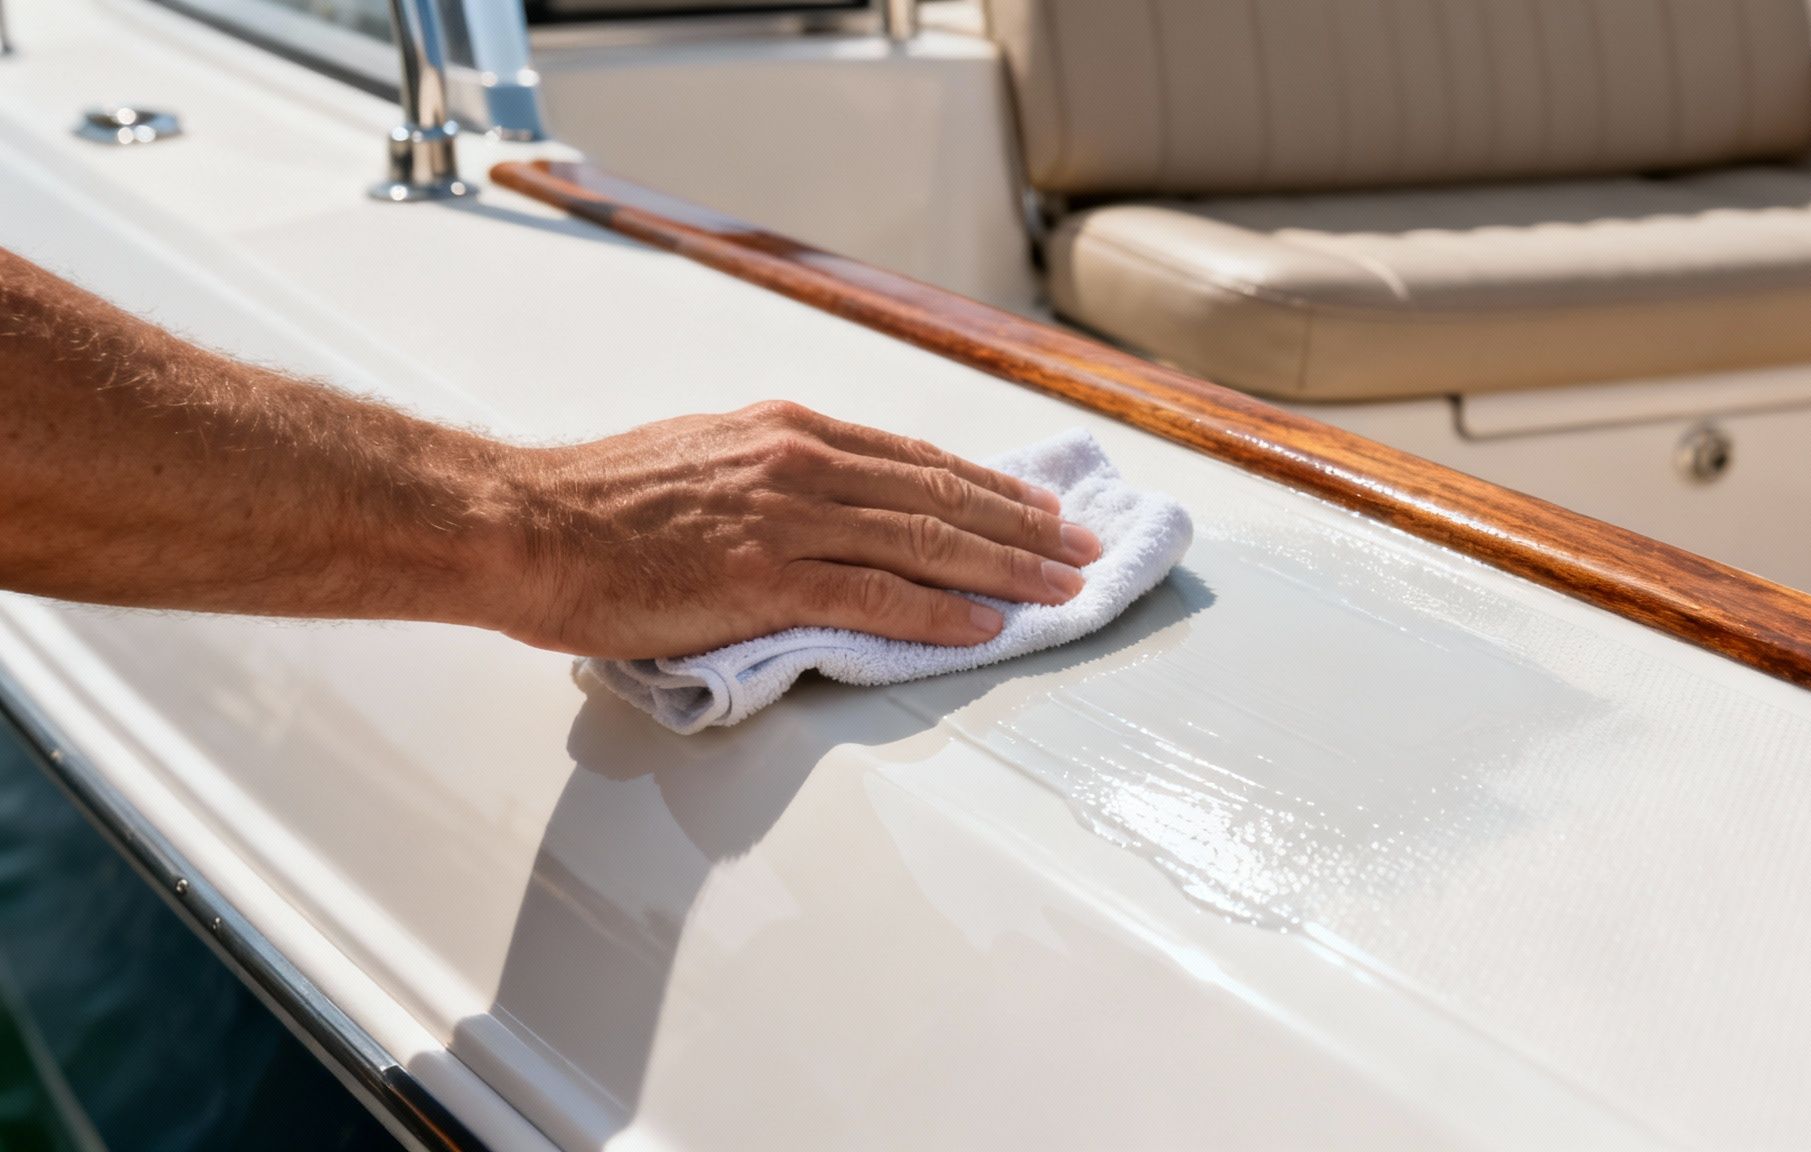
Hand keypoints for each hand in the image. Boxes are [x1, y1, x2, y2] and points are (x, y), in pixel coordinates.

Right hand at [494, 401, 1103, 659]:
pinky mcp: (765, 577)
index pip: (916, 461)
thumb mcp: (701, 458)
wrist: (522, 524)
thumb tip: (821, 508)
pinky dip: (940, 612)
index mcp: (787, 432)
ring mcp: (787, 518)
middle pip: (941, 496)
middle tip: (1083, 550)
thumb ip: (770, 478)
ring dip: (1007, 569)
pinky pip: (876, 597)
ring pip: (926, 542)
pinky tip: (987, 626)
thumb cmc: (595, 505)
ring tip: (1062, 589)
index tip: (1038, 510)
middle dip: (1023, 527)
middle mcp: (800, 462)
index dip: (989, 488)